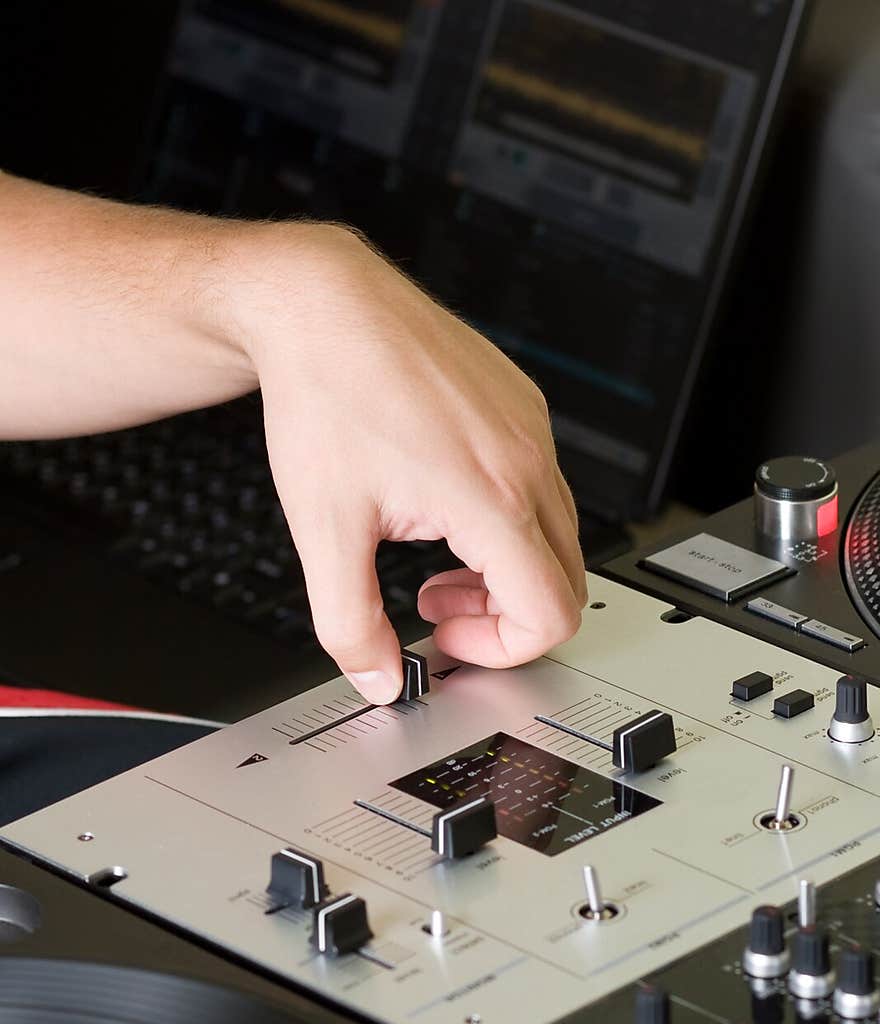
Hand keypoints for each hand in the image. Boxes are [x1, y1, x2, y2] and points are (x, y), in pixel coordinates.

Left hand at [233, 224, 586, 703]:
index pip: (552, 614)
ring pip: (558, 535)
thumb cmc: (324, 395)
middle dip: (503, 616)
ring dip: (504, 570)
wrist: (322, 304)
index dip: (502, 649)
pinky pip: (542, 486)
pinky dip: (506, 521)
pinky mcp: (523, 405)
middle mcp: (528, 461)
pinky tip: (441, 506)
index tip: (445, 636)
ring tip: (433, 559)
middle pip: (566, 582)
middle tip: (435, 605)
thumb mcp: (323, 530)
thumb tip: (378, 678)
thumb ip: (351, 624)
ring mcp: (532, 429)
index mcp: (492, 497)